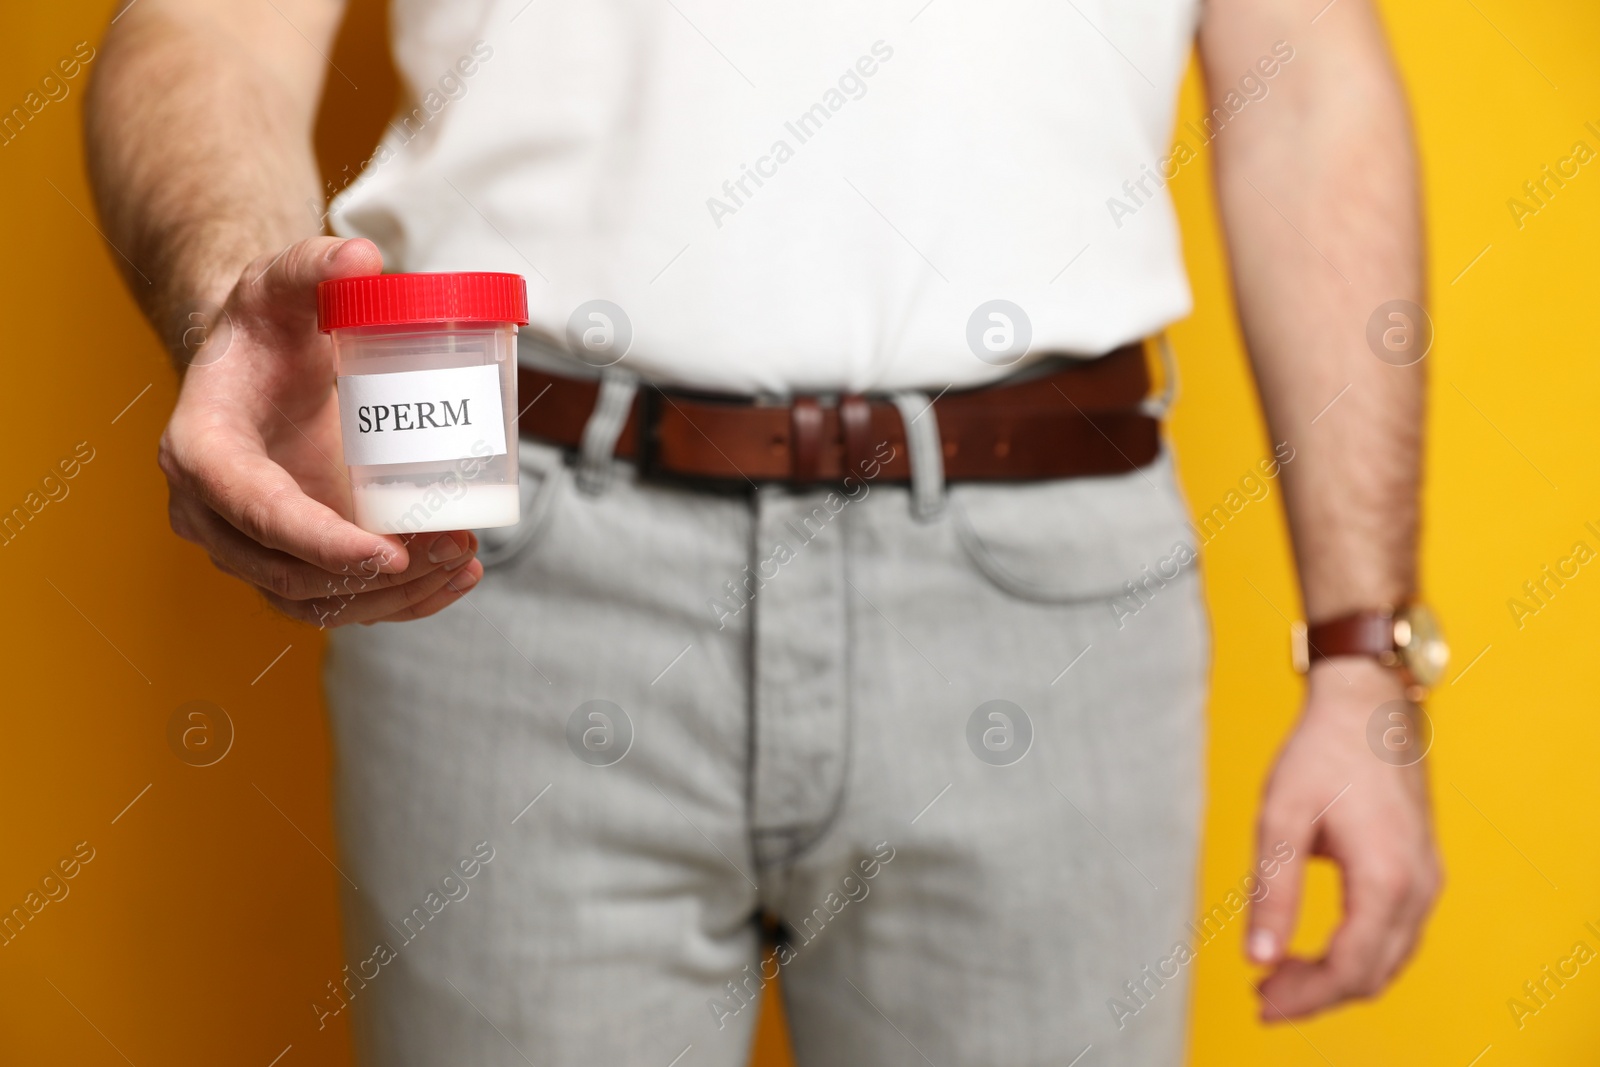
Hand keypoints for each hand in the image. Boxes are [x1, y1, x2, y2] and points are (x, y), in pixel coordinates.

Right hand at [159, 236, 484, 625]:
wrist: (258, 364)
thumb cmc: (268, 326)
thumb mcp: (283, 282)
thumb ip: (315, 264)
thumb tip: (363, 258)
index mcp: (201, 449)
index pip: (256, 511)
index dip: (320, 543)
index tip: (387, 552)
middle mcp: (212, 512)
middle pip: (289, 572)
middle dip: (374, 576)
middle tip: (452, 546)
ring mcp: (247, 545)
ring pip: (314, 601)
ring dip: (393, 599)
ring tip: (464, 563)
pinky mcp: (288, 560)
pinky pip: (335, 601)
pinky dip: (396, 602)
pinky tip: (452, 580)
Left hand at [1247, 658, 1441, 1020]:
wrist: (1368, 705)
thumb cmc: (1323, 751)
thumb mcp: (1281, 816)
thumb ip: (1272, 890)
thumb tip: (1257, 957)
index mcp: (1386, 877)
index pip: (1351, 968)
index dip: (1305, 997)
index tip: (1260, 1002)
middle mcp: (1419, 886)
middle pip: (1373, 975)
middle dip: (1317, 996)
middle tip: (1262, 997)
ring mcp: (1427, 881)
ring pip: (1387, 960)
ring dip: (1336, 979)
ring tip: (1278, 978)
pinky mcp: (1421, 872)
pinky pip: (1394, 936)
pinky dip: (1356, 955)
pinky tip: (1312, 951)